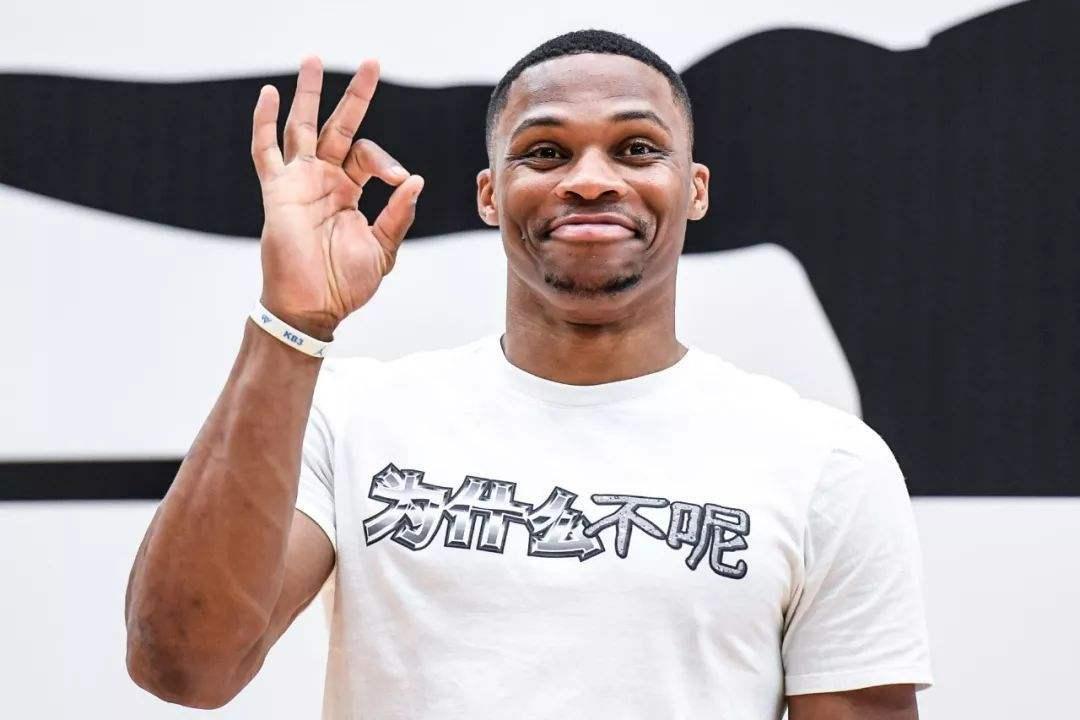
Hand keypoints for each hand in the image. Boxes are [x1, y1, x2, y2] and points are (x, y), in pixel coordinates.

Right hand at [250, 56, 423, 339]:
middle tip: (372, 62)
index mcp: (349, 191)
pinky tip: (269, 94)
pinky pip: (266, 150)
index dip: (387, 163)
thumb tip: (416, 181)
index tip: (400, 182)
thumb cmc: (345, 283)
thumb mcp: (383, 249)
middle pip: (339, 126)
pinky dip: (264, 122)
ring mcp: (299, 181)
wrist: (313, 306)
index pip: (368, 156)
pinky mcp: (277, 190)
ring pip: (302, 126)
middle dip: (356, 96)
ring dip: (308, 93)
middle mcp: (324, 179)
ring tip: (314, 59)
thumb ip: (398, 215)